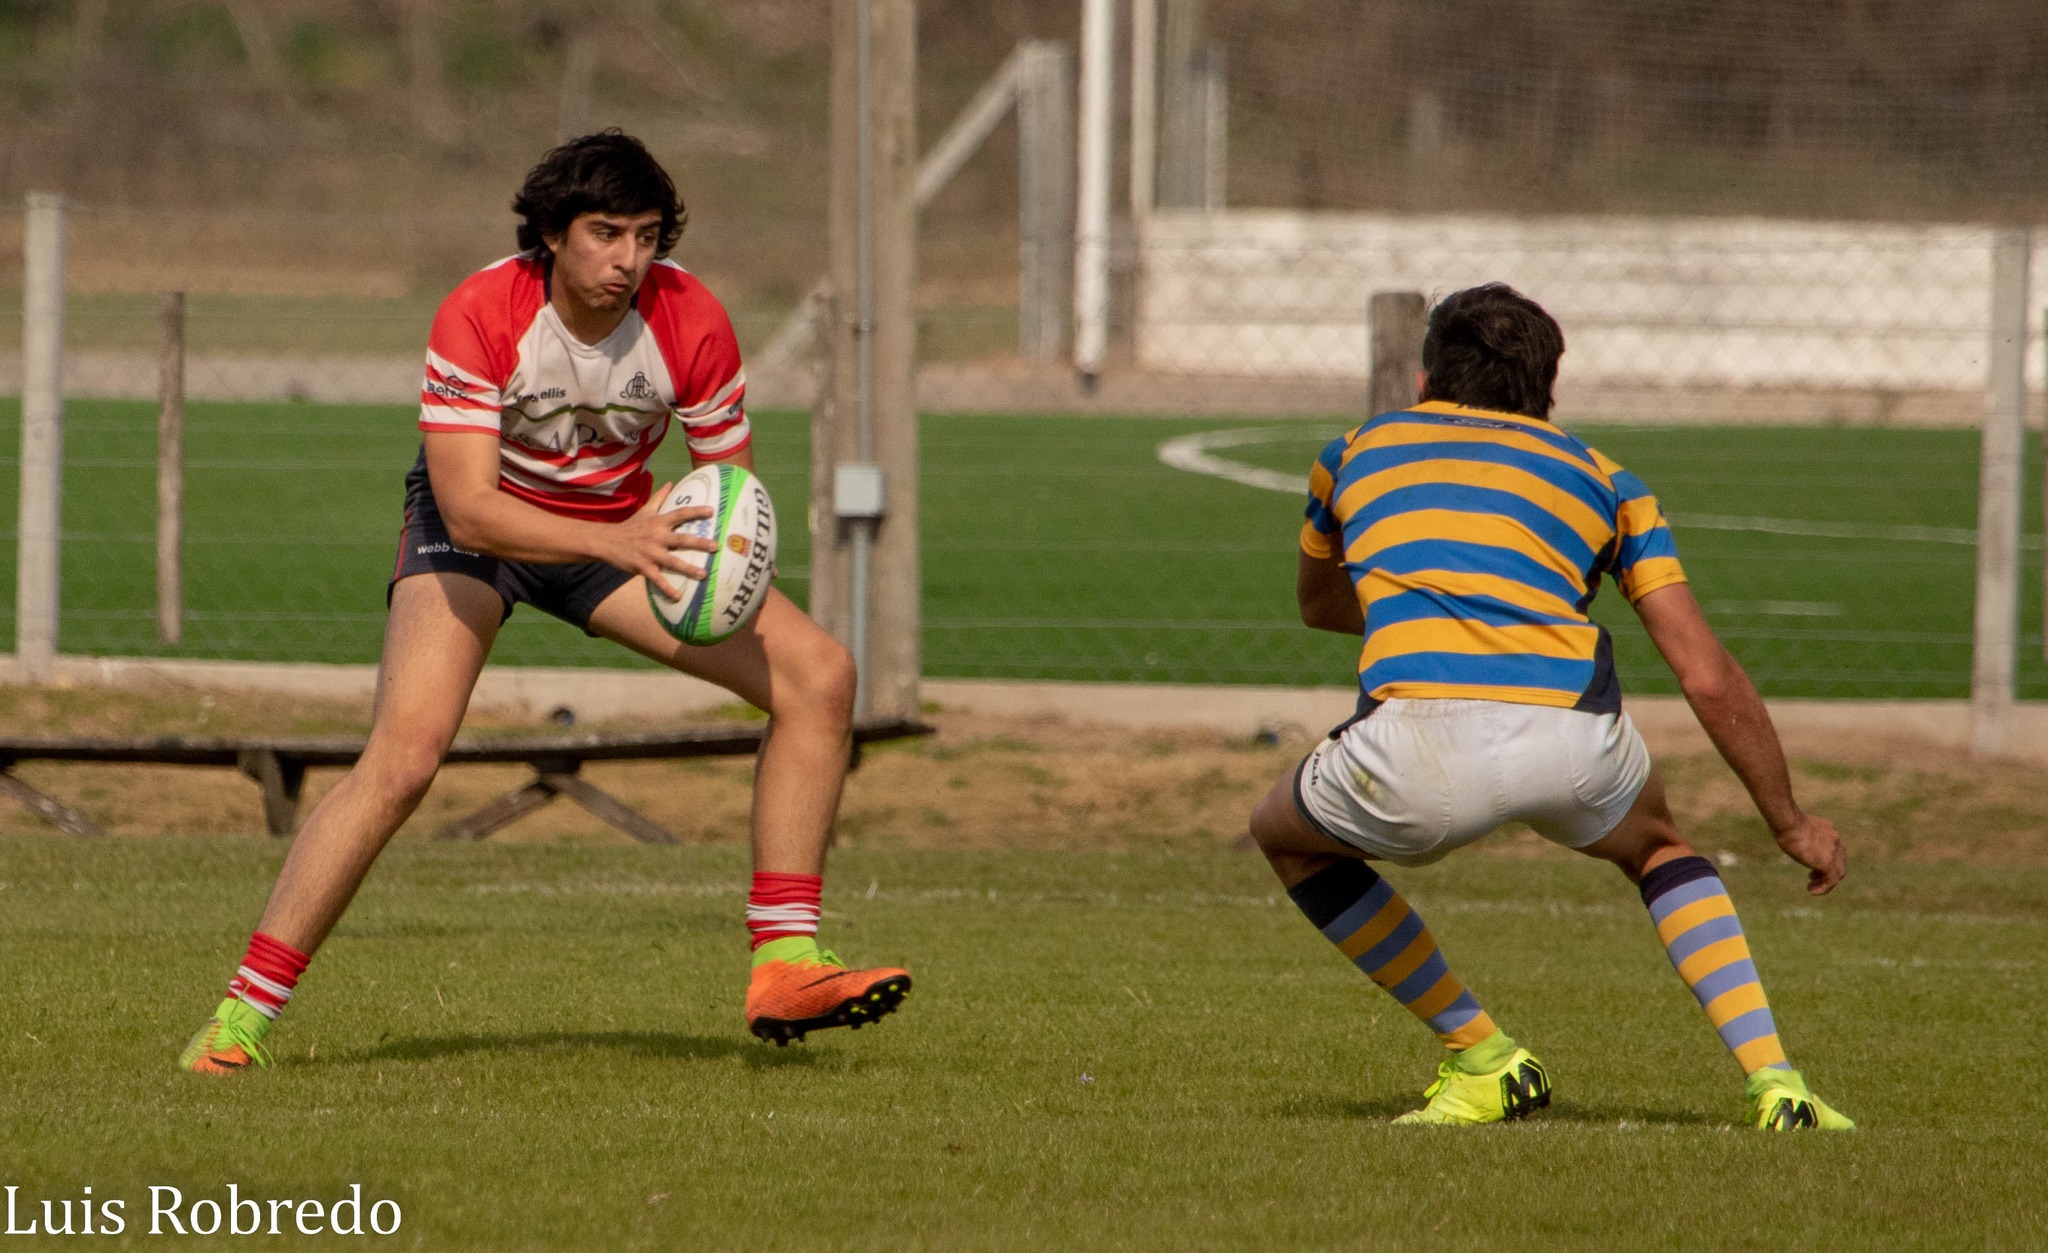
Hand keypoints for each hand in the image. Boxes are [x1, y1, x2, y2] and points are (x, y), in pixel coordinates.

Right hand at [609, 483, 716, 601]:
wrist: (607, 541)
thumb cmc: (631, 526)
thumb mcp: (645, 511)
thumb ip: (659, 497)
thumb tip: (671, 482)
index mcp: (658, 522)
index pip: (680, 514)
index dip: (696, 512)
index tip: (712, 512)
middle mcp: (656, 536)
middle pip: (681, 539)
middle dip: (699, 543)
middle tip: (716, 546)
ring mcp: (650, 553)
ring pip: (672, 561)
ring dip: (688, 569)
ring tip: (704, 574)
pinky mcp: (642, 567)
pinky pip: (657, 579)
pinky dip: (667, 589)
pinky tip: (678, 597)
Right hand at [1772, 813, 1845, 895]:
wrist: (1789, 823)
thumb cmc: (1786, 822)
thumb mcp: (1797, 827)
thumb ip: (1802, 834)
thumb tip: (1791, 836)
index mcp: (1828, 830)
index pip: (1834, 847)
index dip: (1826, 857)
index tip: (1812, 863)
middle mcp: (1835, 840)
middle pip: (1840, 861)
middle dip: (1828, 871)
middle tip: (1812, 876)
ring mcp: (1834, 852)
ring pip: (1838, 872)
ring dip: (1826, 881)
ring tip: (1812, 887)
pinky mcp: (1828, 863)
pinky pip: (1832, 881)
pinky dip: (1824, 888)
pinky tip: (1812, 891)